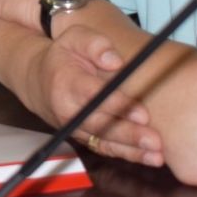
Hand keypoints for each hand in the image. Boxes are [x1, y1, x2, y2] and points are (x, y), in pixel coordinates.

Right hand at [28, 25, 163, 167]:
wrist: (39, 82)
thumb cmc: (64, 57)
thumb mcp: (74, 38)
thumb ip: (95, 44)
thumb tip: (116, 61)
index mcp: (67, 82)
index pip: (93, 96)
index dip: (117, 105)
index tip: (142, 112)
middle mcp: (69, 109)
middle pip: (100, 124)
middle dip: (129, 133)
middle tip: (154, 139)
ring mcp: (76, 127)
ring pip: (104, 141)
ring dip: (132, 150)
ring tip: (157, 155)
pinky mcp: (83, 138)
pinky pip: (106, 148)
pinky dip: (128, 155)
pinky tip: (150, 157)